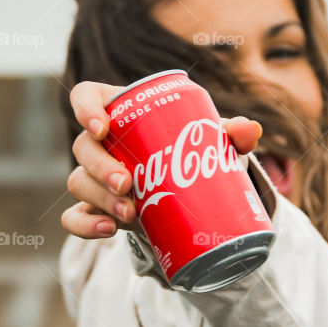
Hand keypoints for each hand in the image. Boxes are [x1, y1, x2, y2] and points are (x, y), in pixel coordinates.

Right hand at [61, 80, 262, 239]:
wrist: (184, 196)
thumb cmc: (190, 154)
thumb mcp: (208, 143)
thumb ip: (231, 134)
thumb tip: (252, 131)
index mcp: (120, 113)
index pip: (86, 96)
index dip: (85, 107)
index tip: (102, 127)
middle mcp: (101, 145)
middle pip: (83, 147)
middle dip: (101, 166)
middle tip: (128, 183)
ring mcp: (94, 179)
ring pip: (78, 182)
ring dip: (99, 197)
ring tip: (130, 213)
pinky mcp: (96, 210)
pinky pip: (75, 218)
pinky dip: (85, 225)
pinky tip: (107, 230)